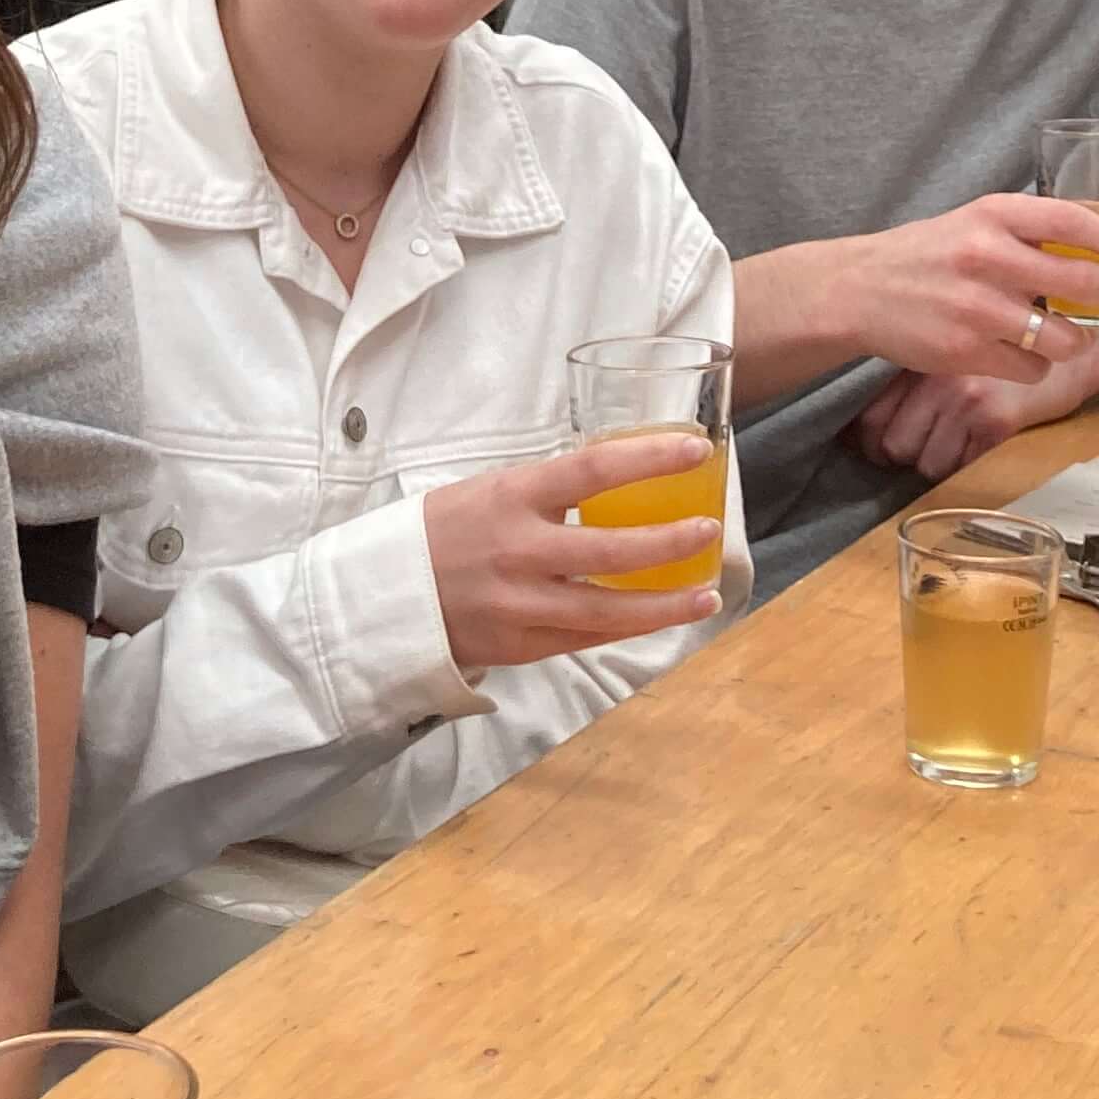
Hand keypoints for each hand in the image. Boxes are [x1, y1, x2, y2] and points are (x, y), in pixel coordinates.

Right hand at [421, 431, 725, 668]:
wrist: (388, 594)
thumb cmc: (446, 530)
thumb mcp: (493, 489)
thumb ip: (551, 490)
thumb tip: (619, 478)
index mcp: (513, 497)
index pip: (594, 469)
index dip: (649, 459)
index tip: (694, 450)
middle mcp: (521, 551)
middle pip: (611, 551)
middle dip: (670, 543)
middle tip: (710, 530)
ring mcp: (522, 605)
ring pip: (609, 612)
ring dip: (665, 605)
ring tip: (707, 594)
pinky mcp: (522, 647)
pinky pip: (588, 638)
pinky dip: (629, 629)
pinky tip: (660, 618)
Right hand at [848, 194, 1098, 379]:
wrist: (860, 289)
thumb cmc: (929, 254)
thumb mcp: (976, 222)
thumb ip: (1029, 232)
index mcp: (994, 214)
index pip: (1070, 220)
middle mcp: (988, 256)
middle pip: (1083, 282)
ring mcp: (977, 307)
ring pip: (1063, 337)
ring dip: (1074, 341)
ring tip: (1053, 333)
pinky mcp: (966, 351)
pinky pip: (1031, 367)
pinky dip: (1033, 364)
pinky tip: (1010, 350)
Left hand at [853, 328, 1098, 485]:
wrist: (1073, 349)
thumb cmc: (1008, 352)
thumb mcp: (954, 352)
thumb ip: (917, 375)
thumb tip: (873, 423)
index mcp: (920, 357)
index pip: (870, 415)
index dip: (871, 442)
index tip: (881, 448)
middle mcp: (935, 377)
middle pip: (894, 445)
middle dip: (906, 458)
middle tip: (922, 452)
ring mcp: (965, 399)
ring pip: (926, 463)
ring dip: (939, 464)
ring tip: (957, 445)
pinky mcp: (996, 420)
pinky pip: (963, 466)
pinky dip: (968, 464)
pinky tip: (982, 443)